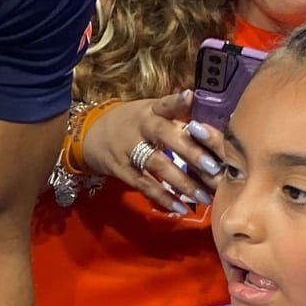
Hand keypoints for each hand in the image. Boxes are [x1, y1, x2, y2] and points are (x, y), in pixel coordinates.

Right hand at [80, 92, 223, 215]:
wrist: (90, 135)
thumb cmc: (133, 124)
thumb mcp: (150, 113)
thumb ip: (178, 119)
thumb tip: (215, 130)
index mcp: (152, 110)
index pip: (166, 104)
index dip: (177, 101)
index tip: (191, 97)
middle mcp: (141, 126)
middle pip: (166, 136)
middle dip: (190, 151)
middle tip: (214, 167)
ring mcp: (128, 148)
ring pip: (157, 164)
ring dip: (182, 182)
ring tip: (204, 196)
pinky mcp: (120, 169)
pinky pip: (143, 184)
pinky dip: (162, 197)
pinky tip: (179, 208)